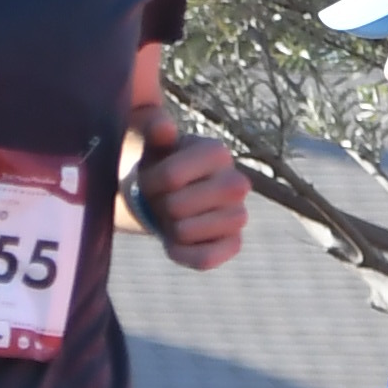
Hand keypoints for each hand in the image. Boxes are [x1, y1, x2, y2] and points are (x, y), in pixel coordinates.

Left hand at [126, 106, 249, 268]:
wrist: (168, 194)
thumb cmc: (159, 164)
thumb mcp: (151, 143)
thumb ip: (152, 131)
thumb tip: (164, 128)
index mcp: (217, 152)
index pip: (170, 177)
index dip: (149, 183)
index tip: (150, 179)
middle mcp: (236, 183)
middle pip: (176, 207)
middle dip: (158, 206)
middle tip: (160, 199)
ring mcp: (238, 215)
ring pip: (186, 232)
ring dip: (168, 228)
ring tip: (171, 216)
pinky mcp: (233, 243)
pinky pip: (205, 259)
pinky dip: (182, 254)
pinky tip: (175, 242)